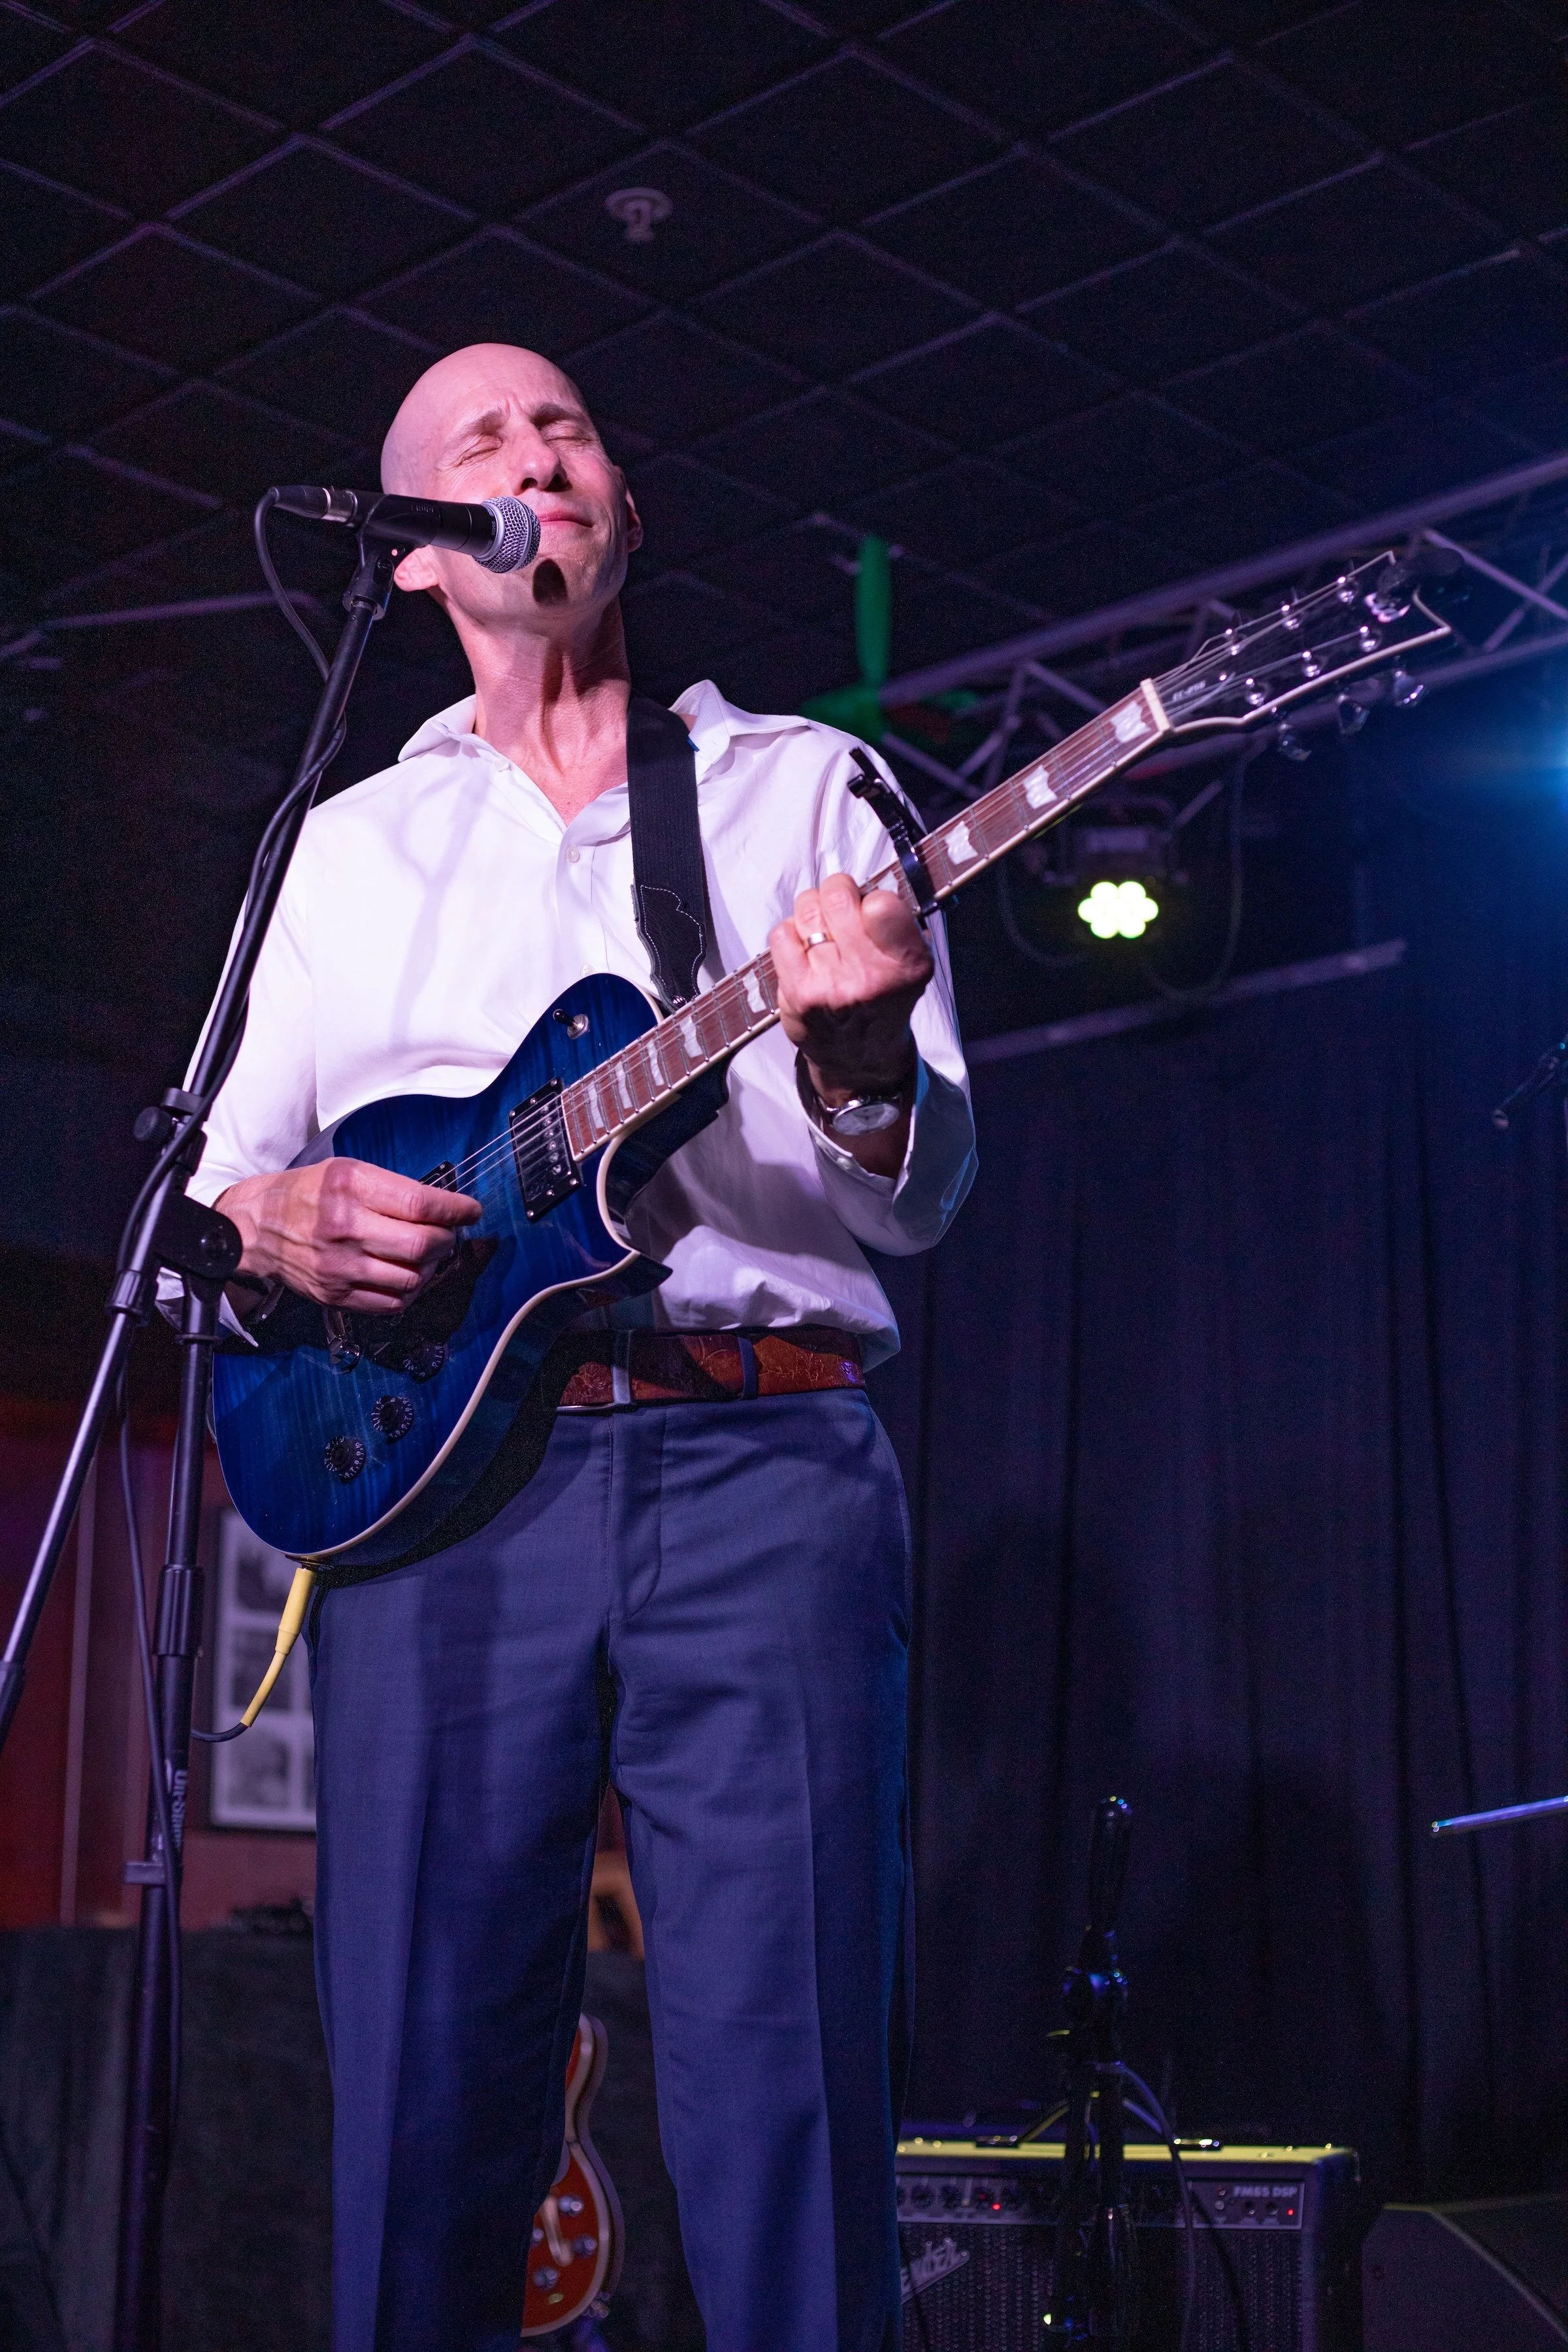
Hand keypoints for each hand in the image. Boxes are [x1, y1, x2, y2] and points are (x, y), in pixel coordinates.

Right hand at [216, 1159, 481, 1314]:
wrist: (255, 1227)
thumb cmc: (307, 1194)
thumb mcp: (347, 1171)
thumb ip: (392, 1189)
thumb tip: (443, 1208)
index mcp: (350, 1188)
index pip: (420, 1205)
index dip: (455, 1210)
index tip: (470, 1210)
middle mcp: (345, 1228)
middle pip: (422, 1246)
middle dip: (447, 1240)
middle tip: (448, 1233)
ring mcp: (340, 1267)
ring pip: (412, 1279)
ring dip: (432, 1267)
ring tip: (427, 1254)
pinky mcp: (336, 1296)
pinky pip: (392, 1302)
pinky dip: (411, 1290)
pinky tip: (408, 1274)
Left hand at [770, 872, 932, 1098]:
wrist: (859, 1056)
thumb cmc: (883, 998)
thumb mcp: (910, 963)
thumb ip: (896, 923)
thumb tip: (864, 884)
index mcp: (907, 963)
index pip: (881, 902)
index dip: (869, 897)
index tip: (867, 910)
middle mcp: (871, 977)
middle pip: (836, 897)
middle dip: (835, 894)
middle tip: (838, 912)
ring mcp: (832, 986)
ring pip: (807, 910)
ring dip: (811, 913)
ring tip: (822, 934)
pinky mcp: (799, 993)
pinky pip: (782, 933)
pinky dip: (790, 935)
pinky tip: (804, 952)